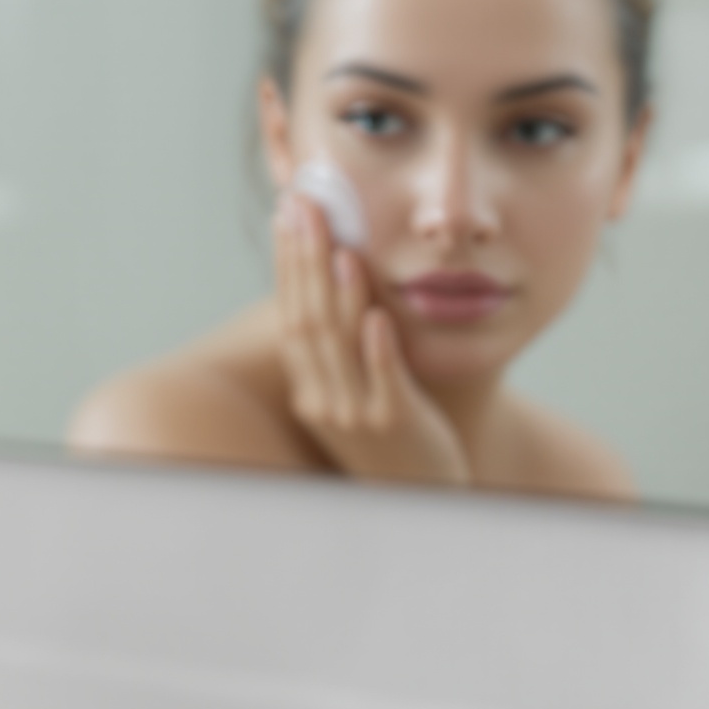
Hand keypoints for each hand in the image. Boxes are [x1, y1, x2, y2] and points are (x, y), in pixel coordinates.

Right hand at [272, 196, 469, 485]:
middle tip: (306, 209)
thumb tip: (333, 282)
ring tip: (341, 249)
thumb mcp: (355, 391)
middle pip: (307, 322)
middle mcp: (323, 401)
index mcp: (308, 388)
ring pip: (340, 347)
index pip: (290, 315)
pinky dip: (377, 349)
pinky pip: (384, 383)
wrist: (419, 499)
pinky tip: (377, 316)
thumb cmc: (392, 438)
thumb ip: (343, 347)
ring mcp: (356, 415)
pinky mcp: (397, 426)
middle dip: (305, 261)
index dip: (288, 263)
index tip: (289, 215)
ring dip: (339, 295)